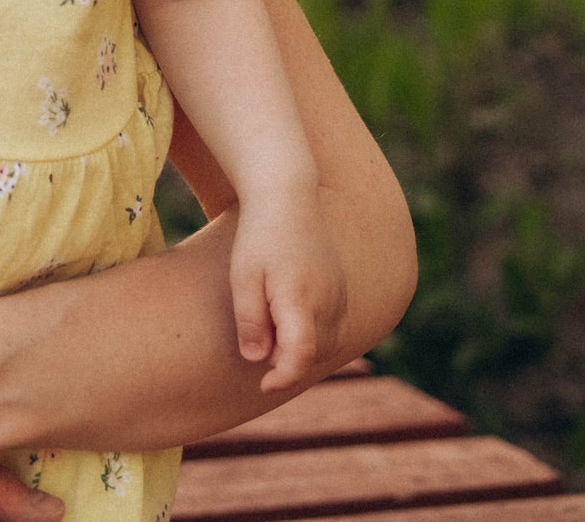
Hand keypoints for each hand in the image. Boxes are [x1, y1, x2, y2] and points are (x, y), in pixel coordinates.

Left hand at [231, 191, 347, 392]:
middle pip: (316, 353)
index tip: (265, 386)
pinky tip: (289, 327)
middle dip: (291, 365)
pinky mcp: (341, 289)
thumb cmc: (259, 237)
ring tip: (274, 343)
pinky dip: (315, 337)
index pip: (301, 354)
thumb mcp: (243, 278)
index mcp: (301, 298)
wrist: (288, 197)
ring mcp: (339, 294)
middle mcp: (329, 300)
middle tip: (262, 363)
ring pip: (328, 343)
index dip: (284, 377)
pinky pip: (334, 327)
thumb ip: (250, 321)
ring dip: (304, 352)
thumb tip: (258, 359)